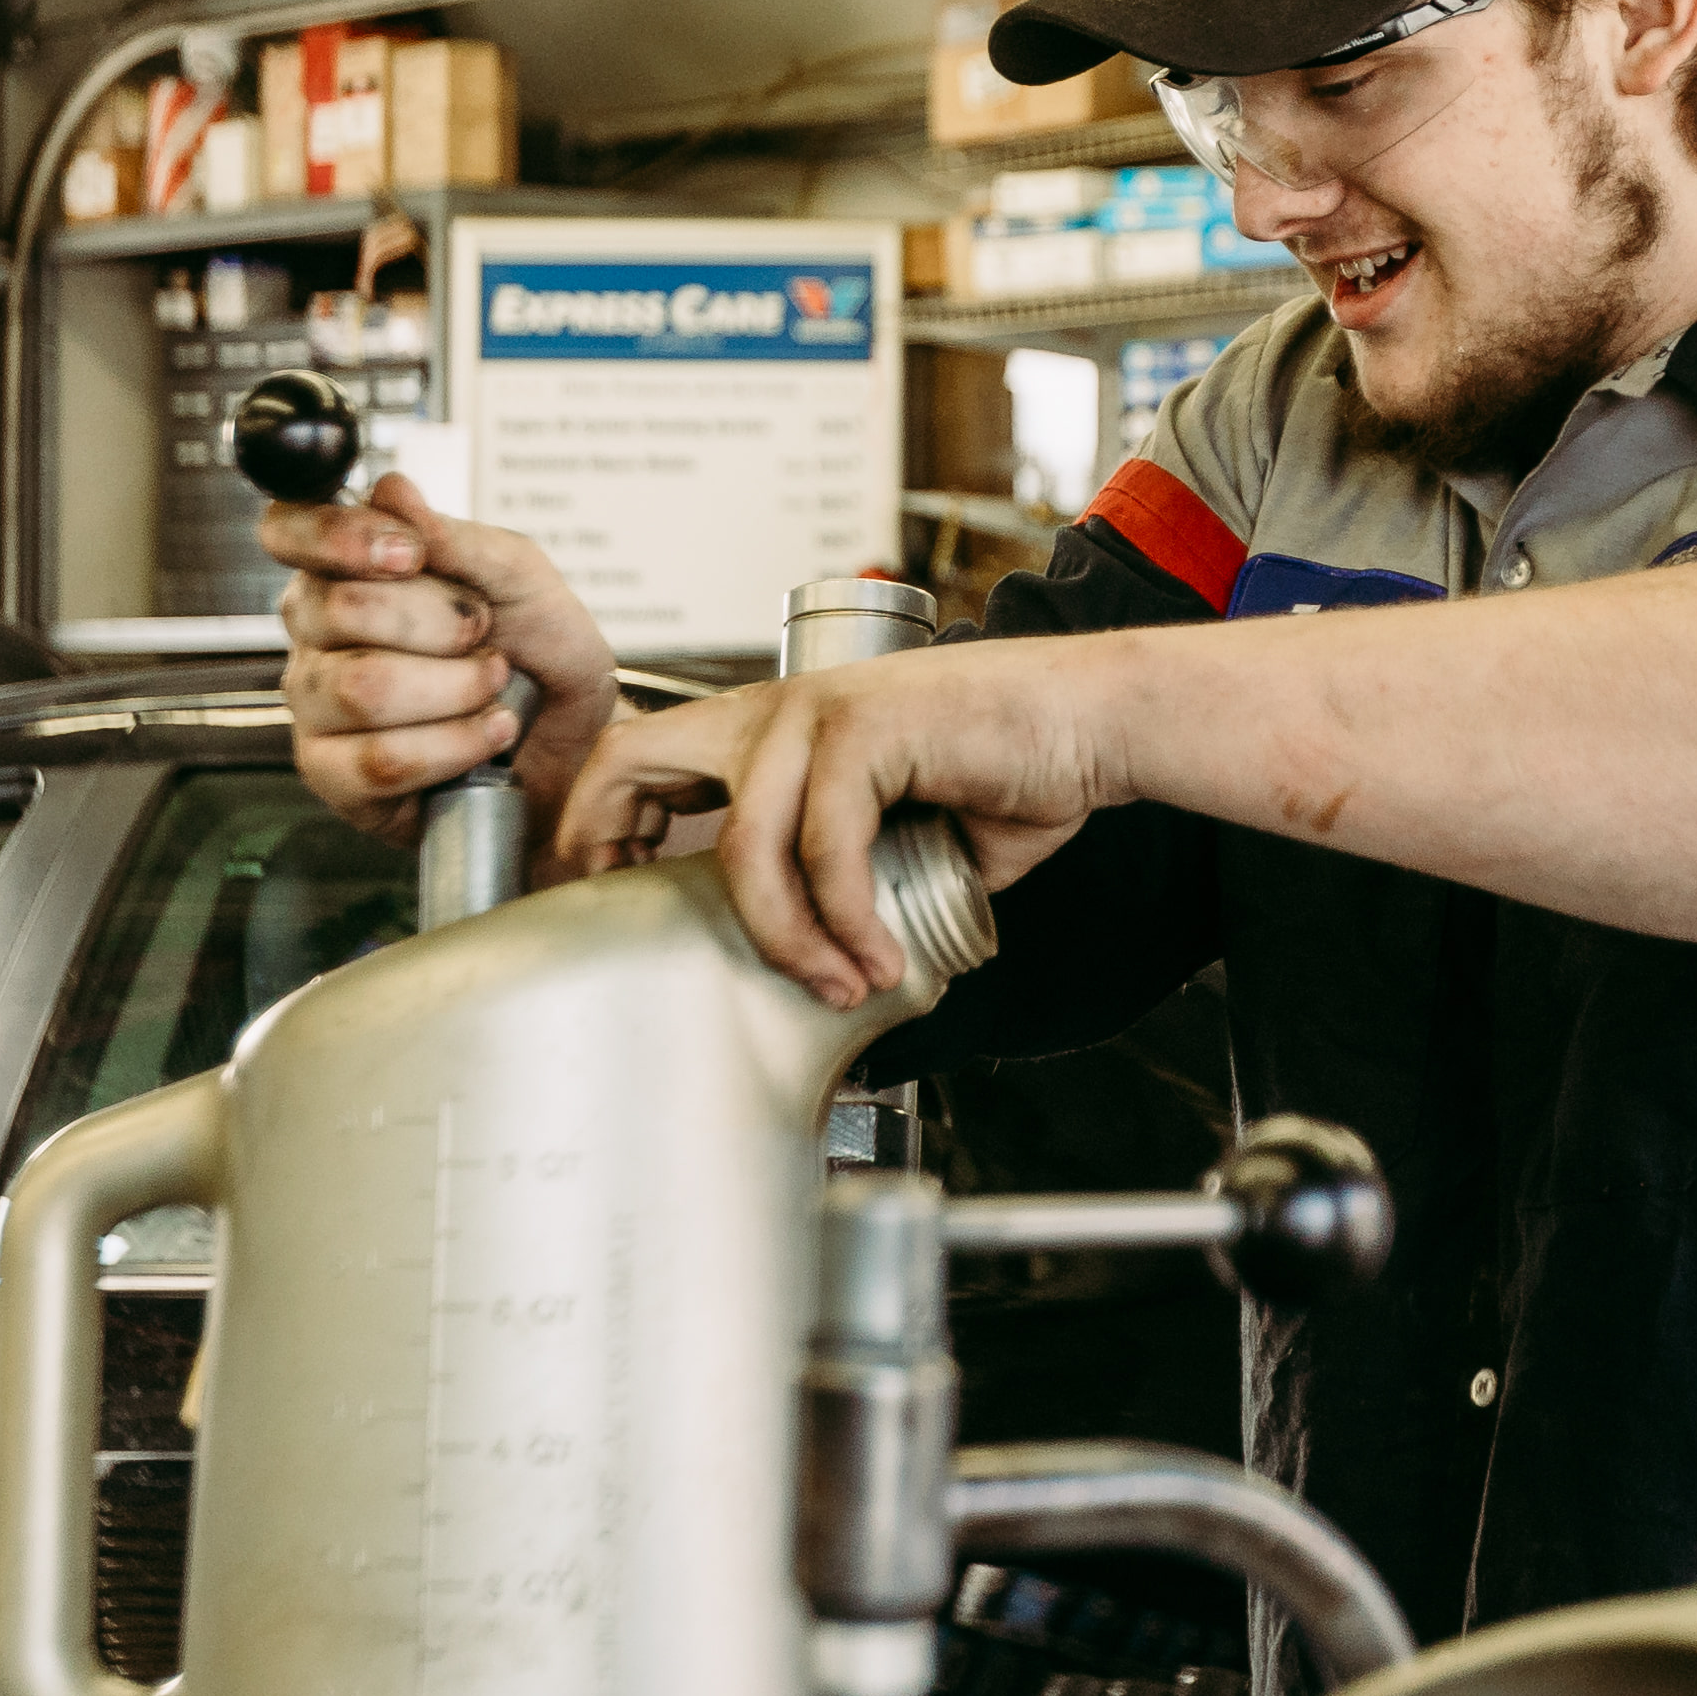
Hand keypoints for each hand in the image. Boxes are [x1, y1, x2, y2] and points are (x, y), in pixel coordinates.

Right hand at [265, 474, 620, 837]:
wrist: (573, 739)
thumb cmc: (539, 654)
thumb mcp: (522, 578)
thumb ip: (456, 537)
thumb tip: (393, 491)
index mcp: (344, 569)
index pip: (287, 530)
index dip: (337, 535)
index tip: (409, 553)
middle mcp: (315, 634)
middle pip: (340, 609)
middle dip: (440, 621)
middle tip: (484, 633)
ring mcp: (317, 706)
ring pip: (363, 688)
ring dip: (455, 687)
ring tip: (492, 685)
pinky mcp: (335, 776)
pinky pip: (381, 759)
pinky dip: (454, 744)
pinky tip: (486, 733)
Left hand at [555, 646, 1116, 1007]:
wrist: (1096, 723)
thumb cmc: (1008, 771)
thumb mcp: (898, 838)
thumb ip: (840, 881)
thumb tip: (806, 961)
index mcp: (772, 728)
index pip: (640, 757)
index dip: (600, 826)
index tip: (608, 900)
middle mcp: (776, 709)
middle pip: (633, 757)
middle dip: (610, 845)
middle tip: (638, 935)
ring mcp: (817, 711)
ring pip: (743, 845)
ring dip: (786, 939)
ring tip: (838, 986)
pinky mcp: (867, 728)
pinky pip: (825, 849)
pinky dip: (850, 922)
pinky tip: (884, 961)